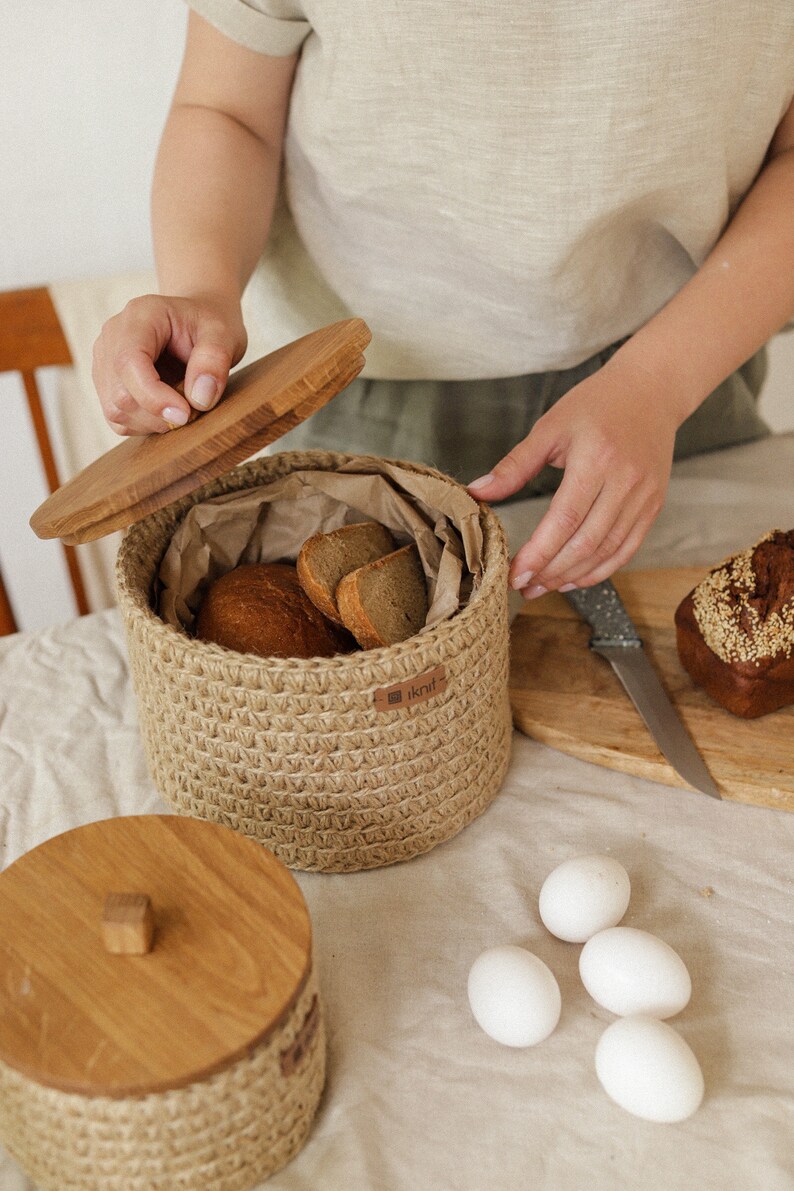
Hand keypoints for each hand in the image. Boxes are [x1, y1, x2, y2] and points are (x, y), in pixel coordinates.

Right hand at [92, 293, 246, 434]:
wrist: (197, 324)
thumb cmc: (209, 326)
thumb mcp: (223, 334)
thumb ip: (214, 361)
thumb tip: (199, 400)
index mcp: (140, 316)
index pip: (128, 362)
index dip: (153, 397)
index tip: (185, 414)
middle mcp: (113, 337)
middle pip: (119, 393)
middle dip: (158, 414)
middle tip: (193, 411)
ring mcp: (105, 361)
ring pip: (116, 410)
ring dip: (153, 422)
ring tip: (183, 406)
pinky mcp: (107, 384)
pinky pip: (118, 418)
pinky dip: (145, 424)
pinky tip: (167, 409)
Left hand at [467, 358, 677, 593]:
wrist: (650, 391)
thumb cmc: (596, 404)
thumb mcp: (549, 428)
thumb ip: (514, 466)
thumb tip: (477, 493)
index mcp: (597, 460)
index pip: (565, 519)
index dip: (539, 553)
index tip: (515, 573)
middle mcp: (626, 482)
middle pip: (587, 542)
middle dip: (551, 571)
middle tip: (523, 586)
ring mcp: (644, 497)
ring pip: (608, 552)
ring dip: (573, 576)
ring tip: (543, 586)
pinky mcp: (653, 506)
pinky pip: (627, 549)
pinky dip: (601, 570)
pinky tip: (574, 578)